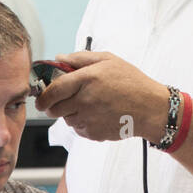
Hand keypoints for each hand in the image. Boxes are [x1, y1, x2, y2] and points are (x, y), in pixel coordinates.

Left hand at [35, 50, 170, 143]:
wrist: (151, 108)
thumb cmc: (131, 82)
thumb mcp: (108, 60)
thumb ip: (80, 58)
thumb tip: (58, 58)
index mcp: (87, 79)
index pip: (53, 90)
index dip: (43, 96)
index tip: (41, 98)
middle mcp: (85, 100)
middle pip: (54, 108)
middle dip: (53, 105)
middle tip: (61, 101)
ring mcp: (89, 119)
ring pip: (65, 119)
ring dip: (70, 113)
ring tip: (88, 105)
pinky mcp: (94, 133)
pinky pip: (78, 129)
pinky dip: (82, 123)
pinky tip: (97, 114)